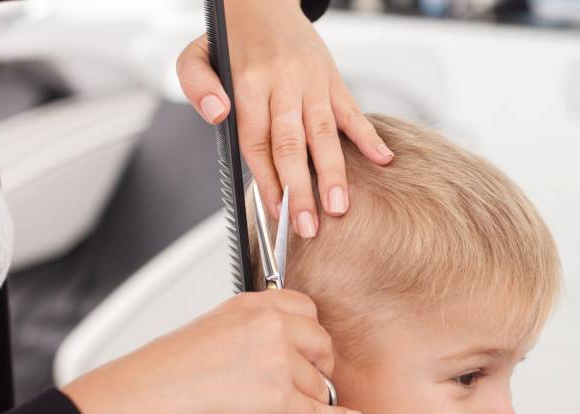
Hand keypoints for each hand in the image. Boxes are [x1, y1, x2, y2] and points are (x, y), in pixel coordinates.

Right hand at [61, 290, 361, 413]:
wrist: (148, 398)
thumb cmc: (168, 371)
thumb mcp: (214, 329)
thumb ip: (250, 332)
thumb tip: (277, 352)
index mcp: (254, 305)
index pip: (306, 310)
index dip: (310, 336)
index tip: (309, 350)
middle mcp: (272, 326)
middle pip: (323, 344)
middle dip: (317, 366)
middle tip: (301, 381)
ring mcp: (279, 361)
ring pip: (318, 384)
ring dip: (304, 400)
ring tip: (270, 408)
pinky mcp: (281, 398)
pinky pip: (321, 413)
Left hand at [175, 0, 393, 238]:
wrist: (263, 2)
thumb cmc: (232, 41)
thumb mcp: (196, 56)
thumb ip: (198, 85)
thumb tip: (217, 115)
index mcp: (249, 82)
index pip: (258, 141)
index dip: (267, 181)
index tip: (275, 212)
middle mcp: (283, 82)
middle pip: (291, 145)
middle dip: (300, 190)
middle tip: (307, 226)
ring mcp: (312, 82)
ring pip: (324, 134)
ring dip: (333, 173)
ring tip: (339, 206)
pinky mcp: (333, 79)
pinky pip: (353, 111)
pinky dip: (369, 136)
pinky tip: (383, 160)